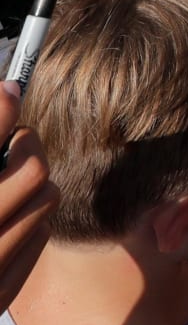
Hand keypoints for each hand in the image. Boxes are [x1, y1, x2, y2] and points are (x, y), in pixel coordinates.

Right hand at [0, 83, 56, 313]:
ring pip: (46, 199)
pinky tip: (6, 224)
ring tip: (3, 189)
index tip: (10, 89)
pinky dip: (29, 222)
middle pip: (33, 171)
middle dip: (25, 150)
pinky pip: (41, 235)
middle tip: (11, 146)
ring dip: (32, 187)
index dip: (1, 111)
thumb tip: (10, 88)